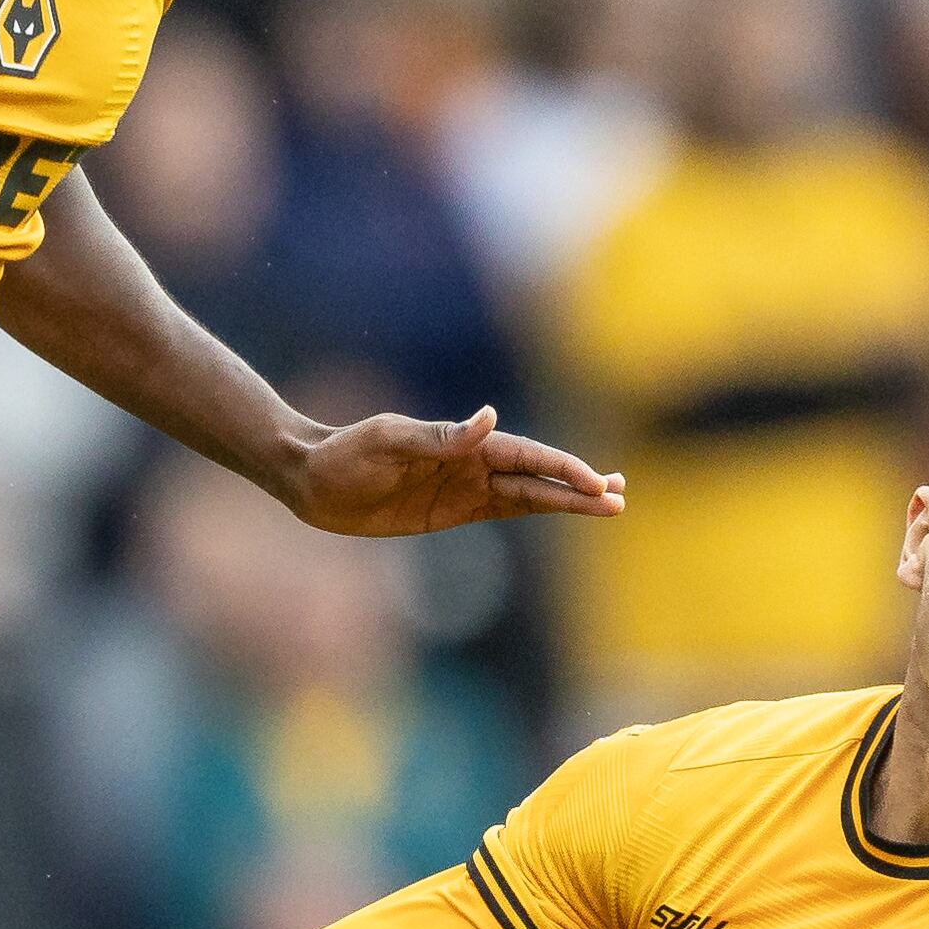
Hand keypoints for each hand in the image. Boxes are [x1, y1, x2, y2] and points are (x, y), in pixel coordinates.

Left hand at [281, 408, 622, 535]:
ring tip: (610, 507)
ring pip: (528, 494)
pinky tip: (560, 510)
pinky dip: (534, 509)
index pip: (526, 456)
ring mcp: (463, 487)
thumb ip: (438, 436)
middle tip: (620, 499)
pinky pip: (501, 510)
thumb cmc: (343, 454)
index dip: (563, 471)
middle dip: (579, 488)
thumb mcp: (387, 441)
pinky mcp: (449, 511)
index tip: (598, 485)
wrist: (308, 478)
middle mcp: (471, 463)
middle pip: (538, 476)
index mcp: (463, 444)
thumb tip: (488, 417)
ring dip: (566, 500)